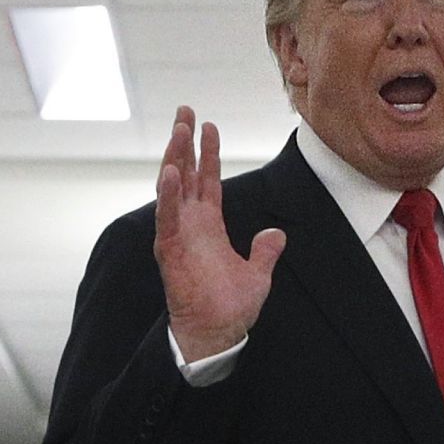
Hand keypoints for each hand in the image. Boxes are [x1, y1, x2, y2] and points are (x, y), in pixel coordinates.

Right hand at [154, 106, 285, 360]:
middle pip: (185, 173)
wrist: (217, 334)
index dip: (207, 153)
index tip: (208, 125)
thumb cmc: (232, 308)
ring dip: (175, 158)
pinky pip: (167, 218)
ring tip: (179, 130)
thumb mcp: (258, 273)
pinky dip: (168, 196)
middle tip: (184, 110)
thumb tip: (276, 233)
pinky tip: (171, 172)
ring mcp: (178, 235)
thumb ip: (265, 251)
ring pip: (173, 188)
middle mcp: (191, 224)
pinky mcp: (170, 251)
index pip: (207, 180)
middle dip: (184, 141)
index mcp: (209, 226)